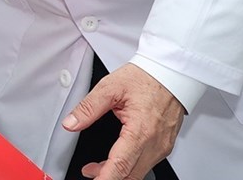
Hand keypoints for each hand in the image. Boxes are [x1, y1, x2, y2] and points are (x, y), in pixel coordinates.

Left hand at [61, 63, 184, 179]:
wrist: (171, 73)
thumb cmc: (146, 78)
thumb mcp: (110, 87)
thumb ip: (88, 107)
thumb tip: (71, 122)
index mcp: (141, 130)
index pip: (120, 166)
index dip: (104, 178)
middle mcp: (155, 143)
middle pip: (130, 175)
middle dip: (107, 178)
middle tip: (88, 172)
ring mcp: (162, 147)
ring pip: (138, 172)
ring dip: (118, 174)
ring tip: (97, 167)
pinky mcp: (165, 146)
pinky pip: (146, 164)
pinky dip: (129, 167)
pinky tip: (117, 159)